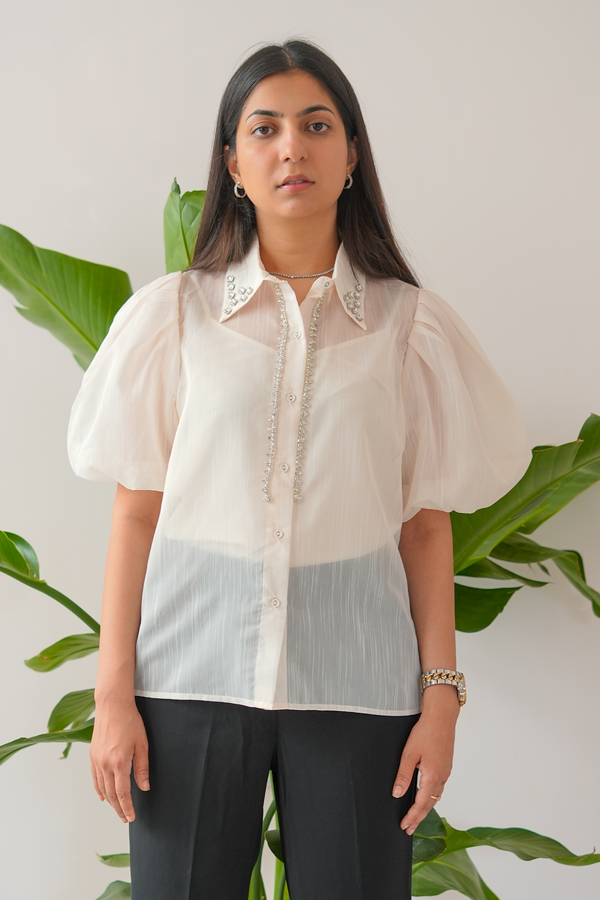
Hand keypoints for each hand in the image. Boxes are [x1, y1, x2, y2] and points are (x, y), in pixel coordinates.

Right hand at [90, 697, 149, 822]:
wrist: (112, 705)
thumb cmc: (130, 721)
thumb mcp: (142, 744)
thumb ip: (143, 768)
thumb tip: (144, 787)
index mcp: (120, 762)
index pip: (123, 793)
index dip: (127, 808)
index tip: (131, 817)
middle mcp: (105, 764)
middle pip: (111, 794)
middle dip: (119, 809)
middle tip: (125, 818)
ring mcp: (96, 760)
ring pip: (102, 788)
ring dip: (109, 801)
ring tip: (117, 809)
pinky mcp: (92, 755)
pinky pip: (94, 778)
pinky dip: (98, 789)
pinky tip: (103, 795)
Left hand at [392, 687, 457, 833]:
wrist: (442, 717)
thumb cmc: (426, 732)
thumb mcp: (409, 754)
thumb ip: (403, 775)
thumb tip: (396, 794)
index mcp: (432, 777)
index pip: (421, 804)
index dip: (412, 817)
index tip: (404, 826)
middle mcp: (442, 777)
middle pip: (430, 805)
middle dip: (419, 818)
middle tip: (409, 829)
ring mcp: (446, 772)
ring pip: (436, 797)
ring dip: (425, 808)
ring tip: (416, 816)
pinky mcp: (446, 766)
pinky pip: (439, 788)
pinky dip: (431, 797)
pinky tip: (426, 796)